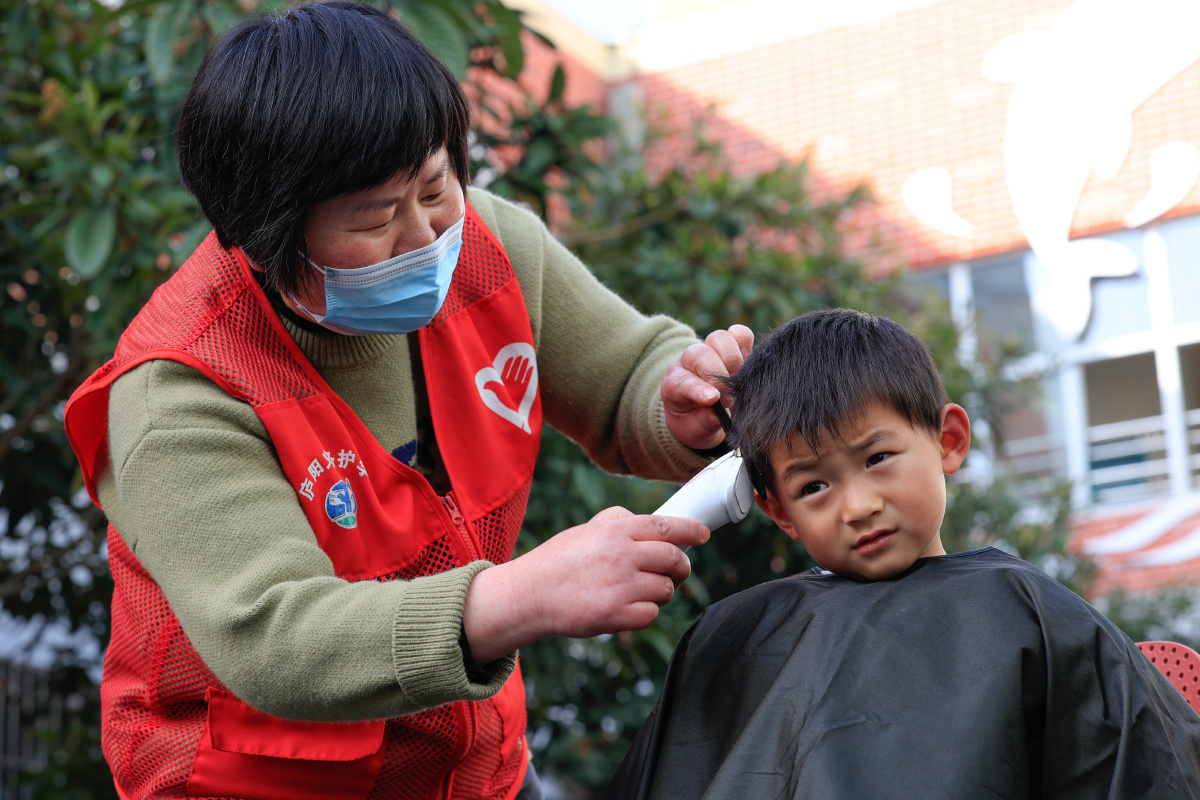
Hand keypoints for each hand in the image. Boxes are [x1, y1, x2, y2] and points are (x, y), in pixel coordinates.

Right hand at [462, 507, 708, 662]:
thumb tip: (653, 523)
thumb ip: (618, 521)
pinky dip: (645, 613)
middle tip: (676, 573)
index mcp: (614, 531)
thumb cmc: (558, 562)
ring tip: (640, 592)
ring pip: (666, 589)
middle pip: (675, 559)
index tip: (703, 535)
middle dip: (681, 568)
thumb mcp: (586, 530)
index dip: (690, 530)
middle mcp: (621, 555)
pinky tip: (627, 608)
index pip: (665, 526)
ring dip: (661, 592)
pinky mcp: (616, 615)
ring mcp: (620, 586)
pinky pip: (652, 614)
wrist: (529, 595)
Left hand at [661, 324, 753, 449]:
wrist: (701, 410)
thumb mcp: (696, 428)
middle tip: (729, 398)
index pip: (683, 381)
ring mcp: (709, 349)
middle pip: (702, 354)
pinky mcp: (731, 345)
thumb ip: (706, 421)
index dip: (698, 388)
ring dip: (732, 358)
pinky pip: (740, 334)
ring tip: (738, 380)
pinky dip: (746, 343)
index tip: (713, 399)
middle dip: (719, 375)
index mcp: (674, 383)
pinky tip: (748, 362)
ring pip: (719, 338)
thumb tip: (719, 415)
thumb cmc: (697, 420)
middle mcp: (689, 361)